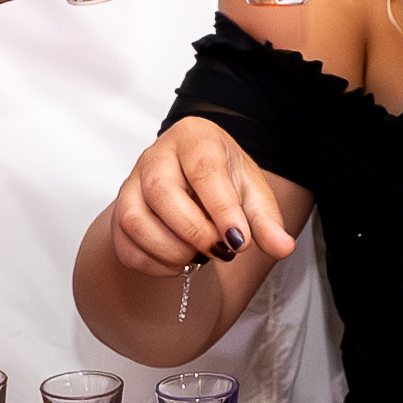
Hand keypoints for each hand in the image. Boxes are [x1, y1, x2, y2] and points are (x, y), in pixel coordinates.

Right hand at [109, 117, 297, 273]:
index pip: (204, 169)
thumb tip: (283, 247)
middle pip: (160, 191)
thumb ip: (267, 220)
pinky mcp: (119, 213)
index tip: (240, 241)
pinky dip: (153, 264)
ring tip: (199, 257)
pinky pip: (125, 244)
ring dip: (170, 250)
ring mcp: (131, 184)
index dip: (221, 209)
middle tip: (222, 252)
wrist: (192, 183)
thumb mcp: (252, 193)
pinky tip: (178, 263)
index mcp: (193, 138)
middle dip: (194, 231)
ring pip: (135, 219)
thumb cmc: (222, 181)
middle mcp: (155, 156)